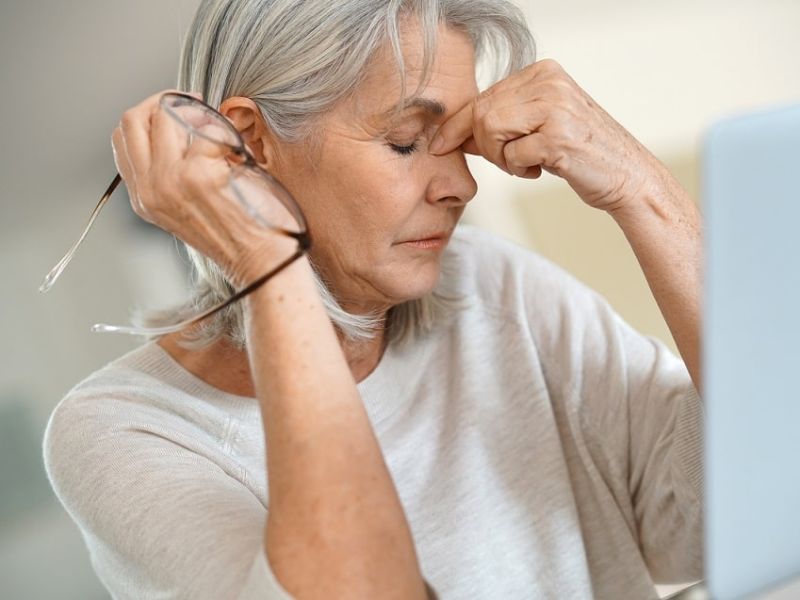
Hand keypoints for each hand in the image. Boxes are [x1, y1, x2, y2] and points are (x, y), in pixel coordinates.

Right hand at [111, 90, 294, 288]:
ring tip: (225, 133)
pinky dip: (229, 134)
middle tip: (196, 102)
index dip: (148, 113)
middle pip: (134, 119)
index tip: (176, 107)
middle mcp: (150, 189)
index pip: (123, 137)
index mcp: (143, 197)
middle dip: (164, 99)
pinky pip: (208, 128)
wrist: (262, 262)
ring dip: (199, 114)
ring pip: (168, 116)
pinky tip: (243, 156)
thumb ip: (171, 173)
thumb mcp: (189, 207)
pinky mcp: (199, 174)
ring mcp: (171, 181)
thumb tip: (176, 122)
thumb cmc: (238, 232)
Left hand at [429, 59, 663, 212]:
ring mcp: (555, 106)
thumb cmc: (581, 154)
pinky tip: (543, 168)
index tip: (438, 145)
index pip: (483, 96)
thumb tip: (453, 134)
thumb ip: (500, 124)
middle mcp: (549, 81)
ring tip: (527, 163)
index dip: (455, 125)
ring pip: (490, 130)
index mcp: (542, 72)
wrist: (627, 176)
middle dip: (485, 146)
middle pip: (481, 113)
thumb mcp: (538, 128)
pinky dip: (520, 169)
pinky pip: (512, 155)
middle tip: (510, 161)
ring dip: (501, 157)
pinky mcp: (559, 136)